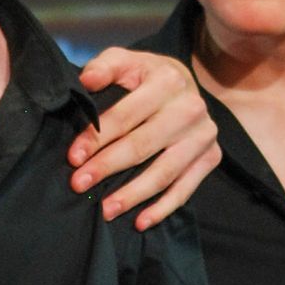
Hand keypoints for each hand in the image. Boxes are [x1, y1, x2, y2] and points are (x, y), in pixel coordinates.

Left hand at [70, 47, 219, 226]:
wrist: (186, 86)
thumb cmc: (146, 77)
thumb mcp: (126, 61)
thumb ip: (104, 66)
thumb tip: (84, 81)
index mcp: (167, 81)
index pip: (125, 115)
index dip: (97, 138)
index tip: (73, 158)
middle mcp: (190, 108)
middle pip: (142, 146)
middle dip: (107, 167)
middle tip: (79, 186)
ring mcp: (204, 136)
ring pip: (164, 172)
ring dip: (132, 195)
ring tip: (105, 211)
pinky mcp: (211, 157)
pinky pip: (185, 189)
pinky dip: (163, 208)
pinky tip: (140, 222)